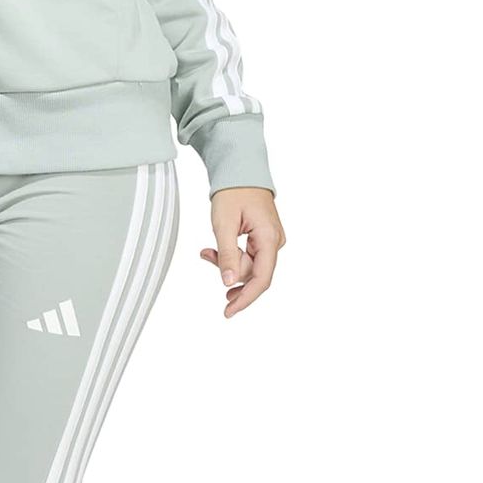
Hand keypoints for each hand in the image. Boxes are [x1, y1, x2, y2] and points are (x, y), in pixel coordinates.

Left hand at [200, 187, 282, 317]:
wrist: (241, 169)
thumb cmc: (233, 191)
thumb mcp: (224, 224)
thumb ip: (227, 254)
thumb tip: (228, 283)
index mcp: (270, 238)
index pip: (261, 279)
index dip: (245, 299)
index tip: (228, 312)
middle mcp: (275, 242)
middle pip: (253, 273)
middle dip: (229, 271)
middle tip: (207, 255)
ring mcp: (271, 241)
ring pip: (249, 265)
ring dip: (228, 262)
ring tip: (207, 250)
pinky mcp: (263, 238)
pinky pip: (248, 256)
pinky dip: (231, 255)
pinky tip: (214, 250)